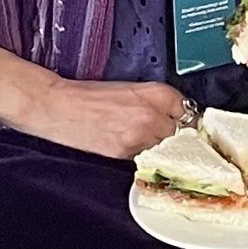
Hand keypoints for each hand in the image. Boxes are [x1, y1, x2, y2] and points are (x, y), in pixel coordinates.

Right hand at [26, 77, 186, 159]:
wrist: (59, 107)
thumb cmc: (89, 96)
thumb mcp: (131, 89)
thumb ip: (156, 102)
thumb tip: (174, 116)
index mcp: (156, 93)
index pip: (187, 111)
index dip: (183, 118)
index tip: (181, 123)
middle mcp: (152, 114)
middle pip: (181, 133)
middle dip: (174, 136)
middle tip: (160, 135)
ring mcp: (140, 136)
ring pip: (165, 149)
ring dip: (159, 148)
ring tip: (140, 140)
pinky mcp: (125, 153)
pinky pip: (145, 158)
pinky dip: (142, 156)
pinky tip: (129, 147)